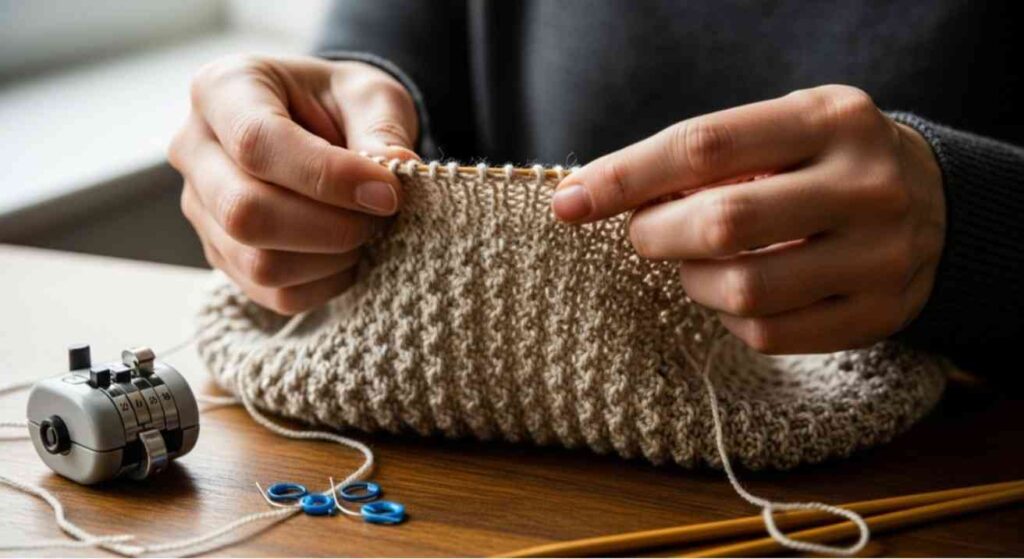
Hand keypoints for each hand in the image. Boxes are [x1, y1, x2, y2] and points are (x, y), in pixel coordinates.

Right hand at [168, 55, 418, 313]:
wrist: (323, 128)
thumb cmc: (342, 104)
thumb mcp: (371, 96)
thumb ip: (382, 130)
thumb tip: (398, 168)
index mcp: (223, 89)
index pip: (257, 142)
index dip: (328, 176)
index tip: (388, 193)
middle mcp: (195, 149)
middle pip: (245, 212)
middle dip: (330, 226)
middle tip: (382, 215)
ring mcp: (201, 208)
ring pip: (257, 262)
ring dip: (330, 259)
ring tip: (367, 231)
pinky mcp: (221, 253)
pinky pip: (272, 292)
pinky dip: (324, 283)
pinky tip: (349, 255)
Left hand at [552, 85, 944, 353]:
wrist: (939, 205)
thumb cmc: (826, 162)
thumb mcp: (784, 129)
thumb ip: (707, 156)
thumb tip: (594, 194)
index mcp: (831, 120)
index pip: (705, 145)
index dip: (625, 176)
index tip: (568, 201)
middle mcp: (865, 186)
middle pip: (722, 223)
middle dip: (656, 234)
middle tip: (645, 233)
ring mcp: (881, 256)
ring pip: (742, 291)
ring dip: (693, 281)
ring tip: (698, 262)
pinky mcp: (879, 314)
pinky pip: (768, 335)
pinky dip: (730, 318)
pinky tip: (738, 292)